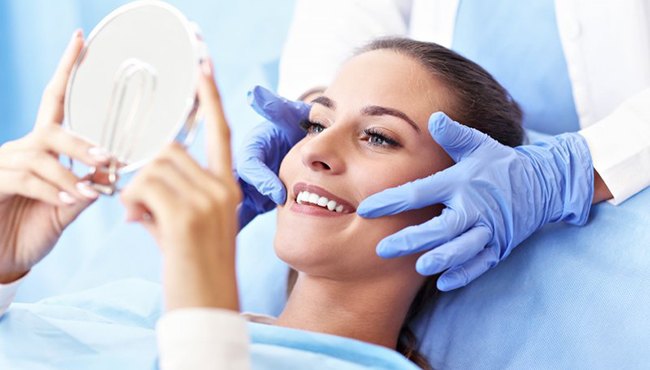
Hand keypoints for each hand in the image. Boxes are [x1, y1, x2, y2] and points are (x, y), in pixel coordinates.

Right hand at [0, 30, 109, 283]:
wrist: (0, 260)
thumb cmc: (31, 230)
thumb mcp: (66, 209)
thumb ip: (86, 189)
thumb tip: (111, 172)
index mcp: (43, 149)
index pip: (55, 101)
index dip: (66, 70)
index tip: (80, 40)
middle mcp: (22, 149)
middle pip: (52, 128)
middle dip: (82, 144)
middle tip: (108, 159)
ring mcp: (5, 164)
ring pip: (41, 153)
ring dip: (70, 172)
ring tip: (90, 192)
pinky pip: (26, 177)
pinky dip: (52, 188)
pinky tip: (68, 199)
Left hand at [121, 59, 240, 310]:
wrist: (208, 306)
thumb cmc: (196, 269)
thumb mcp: (191, 226)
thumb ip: (171, 194)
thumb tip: (136, 181)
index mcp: (227, 187)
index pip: (220, 132)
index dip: (210, 97)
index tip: (203, 65)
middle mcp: (222, 188)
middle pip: (169, 150)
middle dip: (146, 171)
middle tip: (140, 205)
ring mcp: (207, 200)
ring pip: (153, 167)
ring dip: (136, 190)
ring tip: (141, 219)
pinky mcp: (186, 216)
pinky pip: (143, 186)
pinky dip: (131, 202)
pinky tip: (137, 223)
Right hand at [235, 86, 309, 227]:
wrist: (302, 143)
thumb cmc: (295, 127)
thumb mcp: (288, 116)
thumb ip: (276, 108)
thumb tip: (256, 95)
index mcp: (251, 148)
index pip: (250, 164)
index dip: (262, 179)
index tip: (279, 193)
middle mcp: (245, 167)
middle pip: (234, 186)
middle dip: (239, 205)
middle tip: (247, 222)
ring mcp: (247, 186)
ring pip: (233, 204)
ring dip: (232, 219)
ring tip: (226, 239)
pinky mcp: (253, 200)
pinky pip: (241, 215)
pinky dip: (234, 228)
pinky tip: (228, 245)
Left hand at [358, 112, 593, 290]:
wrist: (545, 182)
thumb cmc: (501, 163)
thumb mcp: (479, 144)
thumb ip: (454, 135)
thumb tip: (433, 117)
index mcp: (461, 182)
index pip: (421, 191)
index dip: (392, 201)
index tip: (366, 209)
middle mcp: (475, 207)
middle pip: (441, 227)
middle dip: (412, 239)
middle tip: (383, 249)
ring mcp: (490, 229)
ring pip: (463, 248)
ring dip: (443, 258)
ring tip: (419, 267)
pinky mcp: (500, 245)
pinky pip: (482, 263)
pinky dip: (465, 273)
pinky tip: (445, 282)